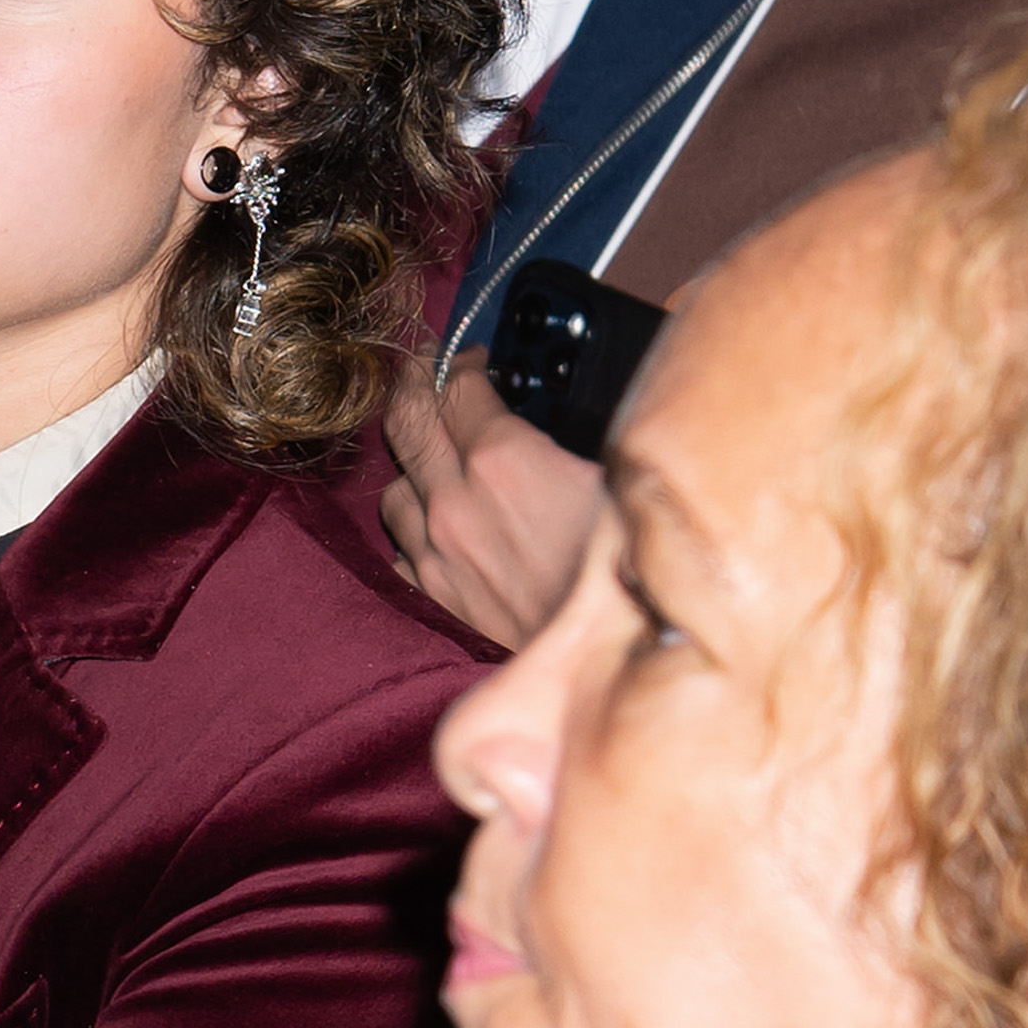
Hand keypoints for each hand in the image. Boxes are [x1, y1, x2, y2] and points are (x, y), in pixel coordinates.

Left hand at [381, 352, 606, 650]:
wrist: (614, 664)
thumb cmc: (632, 575)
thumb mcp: (618, 479)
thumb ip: (577, 431)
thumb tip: (565, 402)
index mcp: (503, 460)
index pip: (457, 384)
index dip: (466, 363)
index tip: (477, 363)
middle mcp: (455, 501)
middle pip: (407, 419)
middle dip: (416, 383)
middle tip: (427, 371)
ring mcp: (438, 552)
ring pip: (395, 484)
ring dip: (414, 463)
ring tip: (436, 455)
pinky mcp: (436, 596)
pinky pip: (402, 547)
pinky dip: (415, 528)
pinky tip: (439, 524)